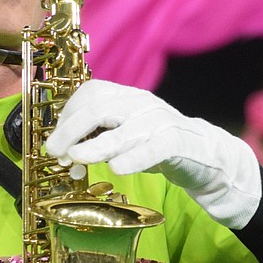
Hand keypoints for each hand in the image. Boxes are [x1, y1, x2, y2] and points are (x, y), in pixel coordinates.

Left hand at [44, 78, 261, 228]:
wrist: (207, 155)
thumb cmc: (158, 145)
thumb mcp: (126, 134)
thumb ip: (99, 138)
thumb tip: (64, 153)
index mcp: (127, 97)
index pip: (90, 93)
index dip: (67, 115)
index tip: (54, 139)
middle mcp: (141, 103)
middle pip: (99, 107)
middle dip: (71, 130)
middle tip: (55, 152)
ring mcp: (160, 121)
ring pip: (123, 129)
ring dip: (95, 145)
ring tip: (77, 158)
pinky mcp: (178, 142)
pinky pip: (153, 148)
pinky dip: (133, 158)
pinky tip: (116, 168)